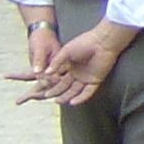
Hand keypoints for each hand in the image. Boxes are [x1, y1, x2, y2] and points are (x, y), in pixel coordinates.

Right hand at [10, 25, 129, 106]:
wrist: (102, 41)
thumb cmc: (84, 43)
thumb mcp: (66, 51)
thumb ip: (56, 63)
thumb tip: (45, 73)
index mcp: (70, 66)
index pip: (58, 78)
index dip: (50, 83)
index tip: (41, 88)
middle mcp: (78, 73)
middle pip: (65, 86)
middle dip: (56, 91)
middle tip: (47, 95)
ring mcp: (87, 77)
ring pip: (75, 91)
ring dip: (66, 97)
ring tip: (57, 101)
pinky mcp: (95, 80)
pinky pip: (88, 92)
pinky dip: (80, 98)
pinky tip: (72, 102)